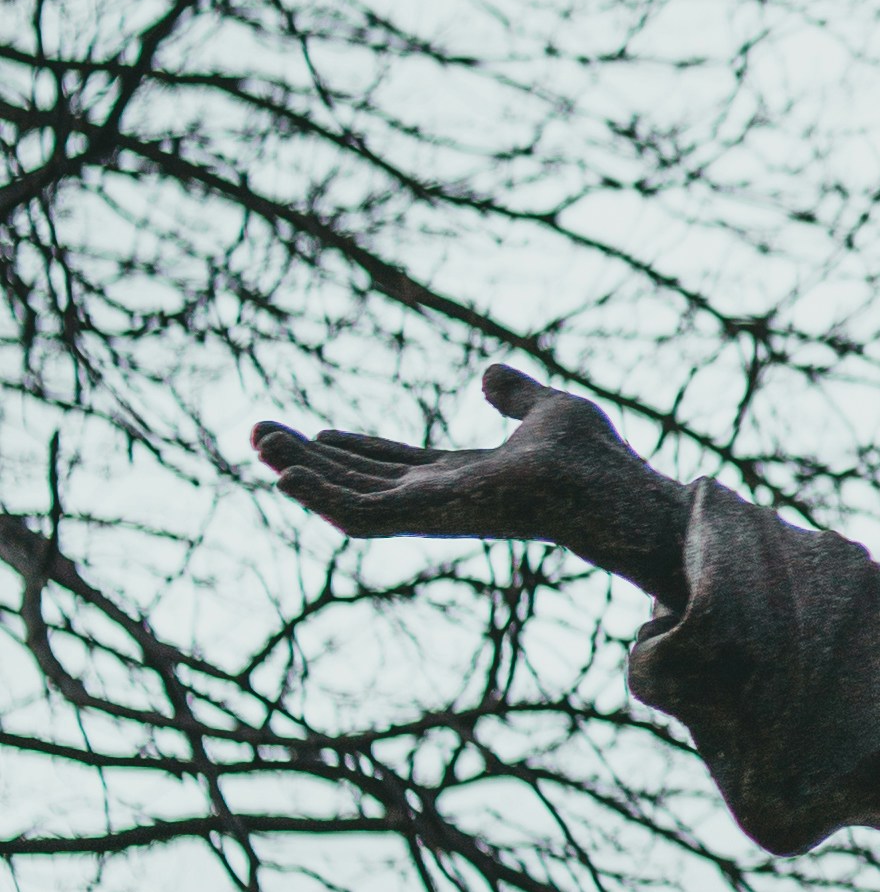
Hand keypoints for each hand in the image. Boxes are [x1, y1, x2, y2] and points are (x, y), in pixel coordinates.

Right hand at [250, 365, 691, 600]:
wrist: (608, 486)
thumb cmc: (594, 460)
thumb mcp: (549, 411)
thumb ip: (516, 395)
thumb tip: (490, 373)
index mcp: (463, 475)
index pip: (392, 465)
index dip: (351, 450)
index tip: (311, 433)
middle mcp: (440, 497)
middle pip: (358, 480)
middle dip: (308, 461)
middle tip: (259, 433)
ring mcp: (430, 511)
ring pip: (347, 498)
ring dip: (302, 474)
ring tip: (259, 443)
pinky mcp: (426, 517)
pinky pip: (359, 516)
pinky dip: (320, 498)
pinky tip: (283, 476)